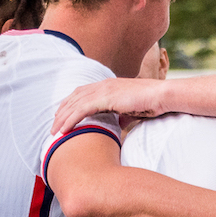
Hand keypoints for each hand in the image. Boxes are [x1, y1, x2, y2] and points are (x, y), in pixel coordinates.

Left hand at [53, 78, 167, 134]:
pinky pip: (82, 110)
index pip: (81, 93)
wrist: (162, 97)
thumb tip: (117, 125)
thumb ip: (121, 116)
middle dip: (61, 112)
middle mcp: (103, 85)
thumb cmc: (151, 104)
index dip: (69, 104)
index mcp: (107, 85)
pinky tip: (64, 130)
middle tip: (53, 127)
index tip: (61, 116)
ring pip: (75, 104)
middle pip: (74, 97)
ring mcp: (103, 90)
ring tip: (54, 132)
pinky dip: (71, 120)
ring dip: (62, 118)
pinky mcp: (106, 98)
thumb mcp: (131, 111)